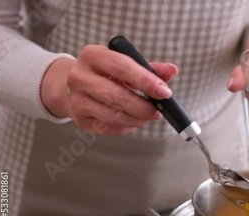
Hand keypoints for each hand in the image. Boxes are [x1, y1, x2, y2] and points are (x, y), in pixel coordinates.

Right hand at [41, 45, 177, 134]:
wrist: (77, 88)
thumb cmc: (108, 75)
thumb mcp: (127, 66)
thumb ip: (151, 68)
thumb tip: (172, 70)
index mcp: (93, 55)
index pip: (122, 66)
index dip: (146, 80)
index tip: (165, 92)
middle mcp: (79, 76)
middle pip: (117, 95)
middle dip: (143, 106)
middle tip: (158, 111)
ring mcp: (77, 99)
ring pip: (113, 115)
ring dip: (137, 119)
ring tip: (147, 116)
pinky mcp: (80, 119)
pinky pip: (108, 127)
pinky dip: (126, 127)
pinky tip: (133, 121)